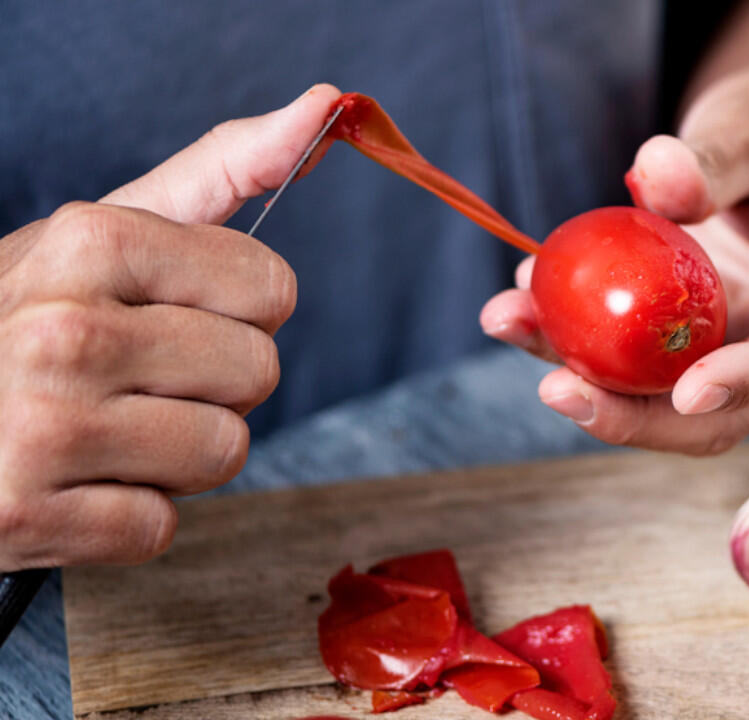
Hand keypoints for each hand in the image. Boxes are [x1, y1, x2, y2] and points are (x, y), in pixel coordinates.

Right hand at [0, 84, 341, 568]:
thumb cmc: (25, 318)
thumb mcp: (104, 233)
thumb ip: (223, 171)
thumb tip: (324, 105)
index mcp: (90, 243)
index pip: (272, 289)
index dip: (238, 311)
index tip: (174, 313)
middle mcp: (63, 329)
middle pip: (257, 372)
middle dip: (213, 383)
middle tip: (129, 378)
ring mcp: (40, 428)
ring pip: (223, 452)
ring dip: (179, 454)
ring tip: (103, 431)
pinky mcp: (25, 518)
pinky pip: (159, 528)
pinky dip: (126, 515)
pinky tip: (70, 483)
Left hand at [481, 38, 748, 454]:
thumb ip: (719, 155)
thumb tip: (655, 179)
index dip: (748, 381)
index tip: (687, 394)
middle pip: (726, 411)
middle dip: (639, 417)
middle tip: (558, 389)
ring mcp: (742, 343)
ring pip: (668, 398)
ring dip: (588, 383)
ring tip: (509, 322)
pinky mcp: (695, 335)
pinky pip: (638, 359)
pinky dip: (580, 342)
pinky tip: (523, 301)